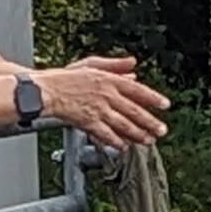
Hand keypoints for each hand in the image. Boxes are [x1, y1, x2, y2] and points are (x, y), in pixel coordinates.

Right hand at [27, 55, 171, 146]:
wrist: (45, 91)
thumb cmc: (66, 78)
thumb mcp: (92, 64)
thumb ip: (115, 65)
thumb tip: (134, 64)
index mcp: (108, 79)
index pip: (137, 89)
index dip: (153, 98)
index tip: (165, 105)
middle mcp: (106, 95)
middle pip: (134, 110)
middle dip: (150, 122)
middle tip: (162, 130)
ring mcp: (98, 110)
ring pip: (123, 124)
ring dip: (138, 134)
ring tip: (148, 141)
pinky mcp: (88, 122)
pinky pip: (106, 134)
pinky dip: (117, 141)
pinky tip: (124, 146)